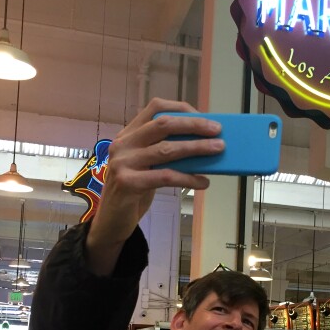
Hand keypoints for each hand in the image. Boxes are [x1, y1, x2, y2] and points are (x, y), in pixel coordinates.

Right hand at [86, 97, 223, 274]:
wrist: (112, 220)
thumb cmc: (135, 190)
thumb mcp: (147, 165)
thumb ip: (165, 151)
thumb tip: (204, 143)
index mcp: (128, 134)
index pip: (155, 108)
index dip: (181, 109)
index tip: (203, 116)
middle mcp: (123, 144)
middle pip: (163, 125)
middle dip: (193, 125)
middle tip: (217, 130)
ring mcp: (123, 163)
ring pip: (166, 150)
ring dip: (196, 148)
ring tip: (218, 149)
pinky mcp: (127, 183)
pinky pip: (165, 176)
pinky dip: (188, 178)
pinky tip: (203, 182)